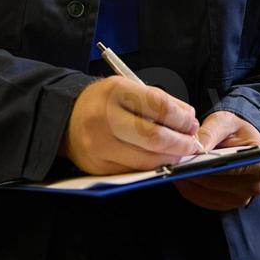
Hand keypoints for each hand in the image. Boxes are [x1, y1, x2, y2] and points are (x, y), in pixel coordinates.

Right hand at [60, 78, 200, 174]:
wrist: (66, 119)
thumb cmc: (105, 102)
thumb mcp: (128, 89)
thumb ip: (159, 101)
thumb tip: (189, 119)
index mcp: (115, 91)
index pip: (158, 105)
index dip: (181, 117)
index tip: (192, 122)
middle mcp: (104, 117)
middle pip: (154, 136)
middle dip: (181, 142)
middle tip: (192, 143)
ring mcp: (99, 145)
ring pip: (147, 159)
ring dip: (171, 157)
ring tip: (180, 152)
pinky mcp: (98, 166)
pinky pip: (135, 170)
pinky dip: (153, 166)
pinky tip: (161, 159)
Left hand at [172, 111, 259, 211]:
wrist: (240, 144)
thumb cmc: (235, 131)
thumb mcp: (225, 121)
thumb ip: (211, 131)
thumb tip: (197, 147)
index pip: (235, 168)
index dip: (211, 164)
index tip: (191, 159)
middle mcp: (255, 185)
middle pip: (217, 183)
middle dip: (193, 171)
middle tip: (174, 161)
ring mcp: (240, 198)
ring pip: (205, 193)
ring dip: (187, 181)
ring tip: (173, 166)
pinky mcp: (225, 205)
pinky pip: (200, 199)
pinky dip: (188, 187)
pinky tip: (178, 174)